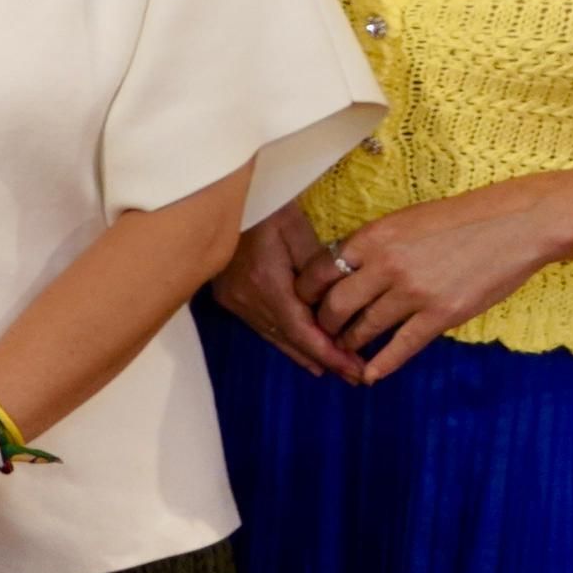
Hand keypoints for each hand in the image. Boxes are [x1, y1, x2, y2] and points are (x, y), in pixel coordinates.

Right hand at [213, 203, 356, 377]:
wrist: (217, 197)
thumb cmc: (263, 204)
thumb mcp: (297, 229)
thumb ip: (318, 268)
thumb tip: (336, 301)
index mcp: (267, 284)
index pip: (302, 331)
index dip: (329, 354)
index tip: (354, 369)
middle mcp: (248, 299)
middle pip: (290, 339)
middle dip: (324, 359)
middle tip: (355, 376)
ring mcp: (235, 300)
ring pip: (275, 336)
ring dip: (305, 353)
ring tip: (335, 370)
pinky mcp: (229, 296)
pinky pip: (262, 325)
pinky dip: (286, 339)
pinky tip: (301, 351)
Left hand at [306, 184, 555, 380]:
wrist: (516, 225)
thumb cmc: (460, 219)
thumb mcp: (404, 221)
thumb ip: (373, 246)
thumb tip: (343, 269)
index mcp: (372, 238)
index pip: (319, 272)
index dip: (307, 294)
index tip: (306, 304)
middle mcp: (386, 266)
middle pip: (335, 306)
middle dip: (324, 324)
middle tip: (324, 332)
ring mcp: (414, 293)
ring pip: (365, 329)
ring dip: (350, 344)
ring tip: (346, 351)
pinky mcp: (442, 315)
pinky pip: (402, 347)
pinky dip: (382, 364)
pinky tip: (371, 375)